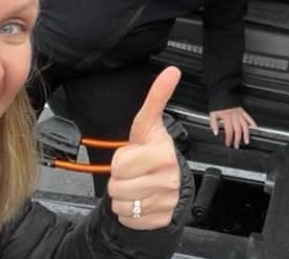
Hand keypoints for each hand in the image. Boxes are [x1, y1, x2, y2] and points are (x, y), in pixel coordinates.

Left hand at [108, 67, 182, 229]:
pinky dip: (129, 211)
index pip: (121, 163)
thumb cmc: (153, 151)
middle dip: (119, 178)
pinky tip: (140, 200)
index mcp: (164, 152)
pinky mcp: (161, 218)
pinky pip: (128, 217)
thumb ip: (156, 98)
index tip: (135, 152)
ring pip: (121, 202)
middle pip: (117, 184)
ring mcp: (167, 199)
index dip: (121, 159)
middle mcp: (169, 176)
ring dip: (123, 195)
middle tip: (134, 171)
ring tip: (136, 184)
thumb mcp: (148, 126)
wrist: (167, 182)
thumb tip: (171, 71)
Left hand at [209, 107, 256, 148]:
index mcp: (227, 117)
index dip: (229, 139)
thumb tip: (215, 132)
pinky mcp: (243, 110)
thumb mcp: (212, 113)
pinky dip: (253, 123)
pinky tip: (255, 128)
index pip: (229, 131)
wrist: (223, 92)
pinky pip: (249, 118)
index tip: (228, 144)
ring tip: (246, 141)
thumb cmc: (217, 103)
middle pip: (238, 130)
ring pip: (245, 126)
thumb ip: (213, 123)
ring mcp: (240, 113)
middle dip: (237, 140)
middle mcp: (234, 116)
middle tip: (236, 146)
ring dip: (246, 134)